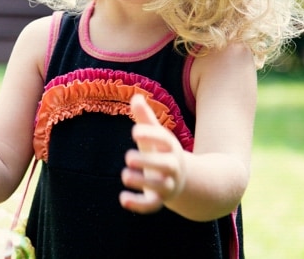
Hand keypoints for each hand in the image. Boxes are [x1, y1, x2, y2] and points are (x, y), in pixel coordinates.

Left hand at [119, 94, 185, 213]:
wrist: (180, 179)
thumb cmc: (160, 151)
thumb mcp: (155, 135)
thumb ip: (145, 118)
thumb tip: (136, 97)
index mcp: (170, 147)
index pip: (164, 139)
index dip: (151, 135)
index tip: (134, 131)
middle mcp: (172, 166)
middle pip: (166, 165)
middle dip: (148, 162)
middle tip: (128, 158)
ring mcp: (167, 184)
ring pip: (159, 187)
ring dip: (141, 182)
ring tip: (125, 175)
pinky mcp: (159, 200)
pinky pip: (152, 205)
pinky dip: (138, 204)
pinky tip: (122, 199)